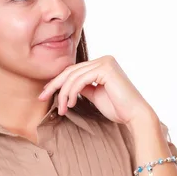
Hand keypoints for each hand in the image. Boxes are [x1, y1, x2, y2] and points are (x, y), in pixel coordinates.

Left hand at [38, 55, 153, 124]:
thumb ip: (83, 87)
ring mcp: (105, 62)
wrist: (134, 115)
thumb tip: (67, 86)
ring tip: (62, 109)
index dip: (58, 82)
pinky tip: (69, 104)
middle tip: (42, 98)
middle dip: (54, 85)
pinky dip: (71, 92)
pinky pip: (80, 80)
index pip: (74, 71)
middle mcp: (104, 59)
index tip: (45, 94)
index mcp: (102, 64)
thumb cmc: (118, 108)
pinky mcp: (105, 69)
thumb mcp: (95, 95)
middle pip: (71, 71)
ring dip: (63, 93)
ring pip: (73, 76)